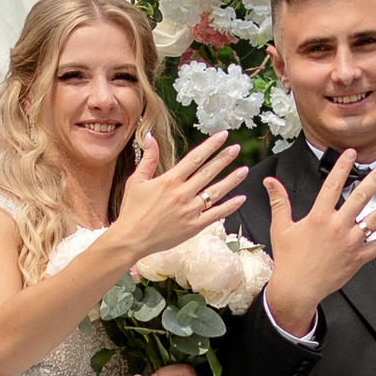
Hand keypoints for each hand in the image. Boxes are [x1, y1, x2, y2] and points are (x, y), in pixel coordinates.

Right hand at [113, 131, 246, 262]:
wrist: (132, 239)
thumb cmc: (132, 210)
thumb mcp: (136, 181)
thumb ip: (148, 159)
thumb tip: (151, 137)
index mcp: (169, 181)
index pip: (195, 158)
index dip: (210, 145)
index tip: (222, 136)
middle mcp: (182, 194)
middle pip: (208, 172)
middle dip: (224, 158)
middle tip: (236, 148)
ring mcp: (190, 211)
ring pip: (216, 192)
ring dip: (231, 180)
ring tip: (244, 170)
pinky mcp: (194, 227)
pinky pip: (216, 215)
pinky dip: (229, 207)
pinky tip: (241, 199)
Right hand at [259, 146, 375, 333]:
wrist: (297, 289)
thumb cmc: (288, 259)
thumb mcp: (280, 228)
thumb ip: (279, 202)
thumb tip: (269, 181)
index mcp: (318, 217)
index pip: (332, 186)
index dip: (342, 167)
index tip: (351, 153)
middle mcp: (337, 227)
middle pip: (360, 197)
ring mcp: (350, 243)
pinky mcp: (357, 258)